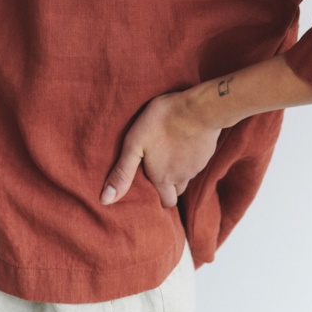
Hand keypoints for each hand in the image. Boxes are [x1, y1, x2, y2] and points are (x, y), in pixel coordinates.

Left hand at [100, 91, 221, 208]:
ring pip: (187, 175)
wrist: (199, 108)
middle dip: (169, 186)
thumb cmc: (163, 121)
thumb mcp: (134, 144)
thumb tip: (105, 200)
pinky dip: (189, 155)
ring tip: (169, 151)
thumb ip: (122, 172)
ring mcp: (197, 165)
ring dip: (179, 169)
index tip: (150, 186)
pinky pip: (197, 160)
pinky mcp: (206, 151)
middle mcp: (182, 177)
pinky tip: (182, 139)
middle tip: (159, 170)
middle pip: (177, 191)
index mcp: (163, 179)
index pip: (166, 203)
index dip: (158, 197)